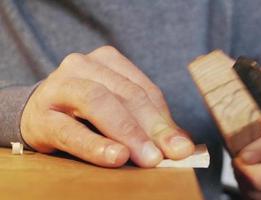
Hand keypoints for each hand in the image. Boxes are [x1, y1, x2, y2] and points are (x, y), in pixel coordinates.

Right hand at [21, 46, 194, 167]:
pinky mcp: (42, 115)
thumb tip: (181, 143)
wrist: (38, 112)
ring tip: (147, 157)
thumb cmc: (85, 111)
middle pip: (126, 94)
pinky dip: (96, 145)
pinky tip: (115, 157)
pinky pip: (70, 131)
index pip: (144, 89)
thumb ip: (146, 121)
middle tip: (170, 154)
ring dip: (128, 132)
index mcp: (107, 61)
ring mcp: (59, 85)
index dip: (164, 119)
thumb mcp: (118, 108)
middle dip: (151, 127)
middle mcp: (83, 65)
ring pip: (99, 102)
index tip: (181, 146)